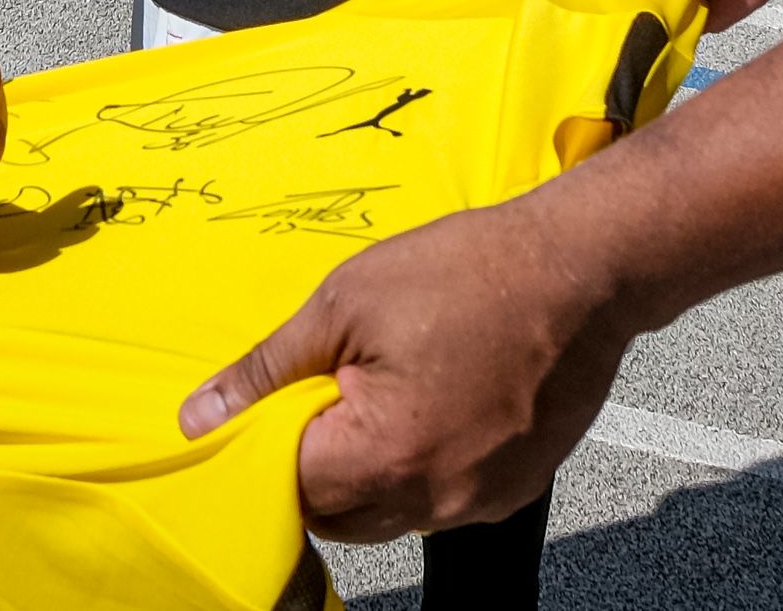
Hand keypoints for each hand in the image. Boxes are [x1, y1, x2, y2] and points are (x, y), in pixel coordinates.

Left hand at [180, 197, 628, 543]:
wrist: (581, 267)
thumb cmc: (471, 271)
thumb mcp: (346, 301)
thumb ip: (267, 370)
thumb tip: (200, 415)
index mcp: (385, 456)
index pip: (289, 489)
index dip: (268, 447)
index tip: (270, 409)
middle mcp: (435, 498)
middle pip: (337, 516)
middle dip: (315, 464)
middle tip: (325, 392)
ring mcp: (479, 501)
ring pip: (389, 512)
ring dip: (368, 469)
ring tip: (385, 389)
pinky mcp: (512, 489)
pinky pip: (441, 499)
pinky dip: (422, 466)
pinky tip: (434, 402)